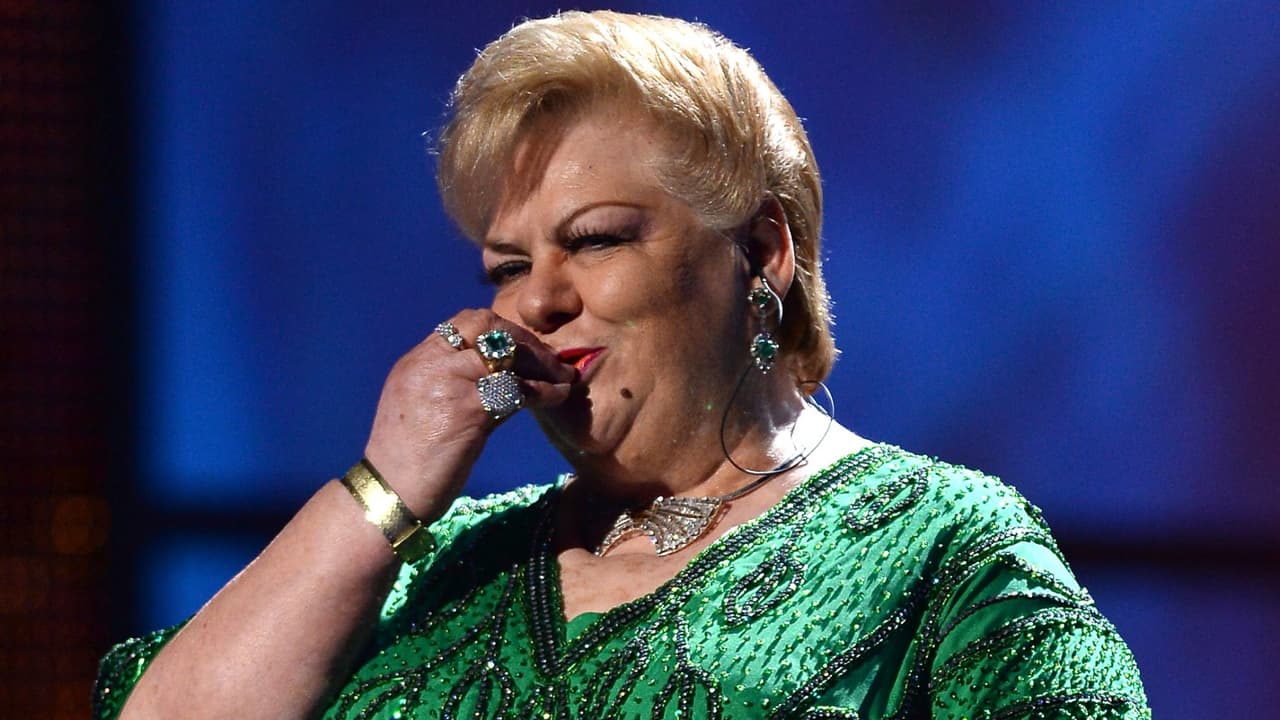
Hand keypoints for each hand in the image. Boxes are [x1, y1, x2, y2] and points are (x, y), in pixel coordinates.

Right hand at [362, 309, 575, 521]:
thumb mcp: (422, 406)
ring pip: (507, 356)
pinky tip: (557, 398)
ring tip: (564, 378)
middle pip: (488, 327)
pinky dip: (543, 392)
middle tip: (551, 360)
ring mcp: (448, 382)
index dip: (503, 329)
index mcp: (419, 360)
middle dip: (525, 340)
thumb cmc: (408, 459)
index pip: (466, 322)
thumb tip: (504, 376)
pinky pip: (517, 390)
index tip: (526, 347)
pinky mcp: (469, 409)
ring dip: (543, 366)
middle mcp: (430, 363)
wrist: (389, 493)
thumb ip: (453, 382)